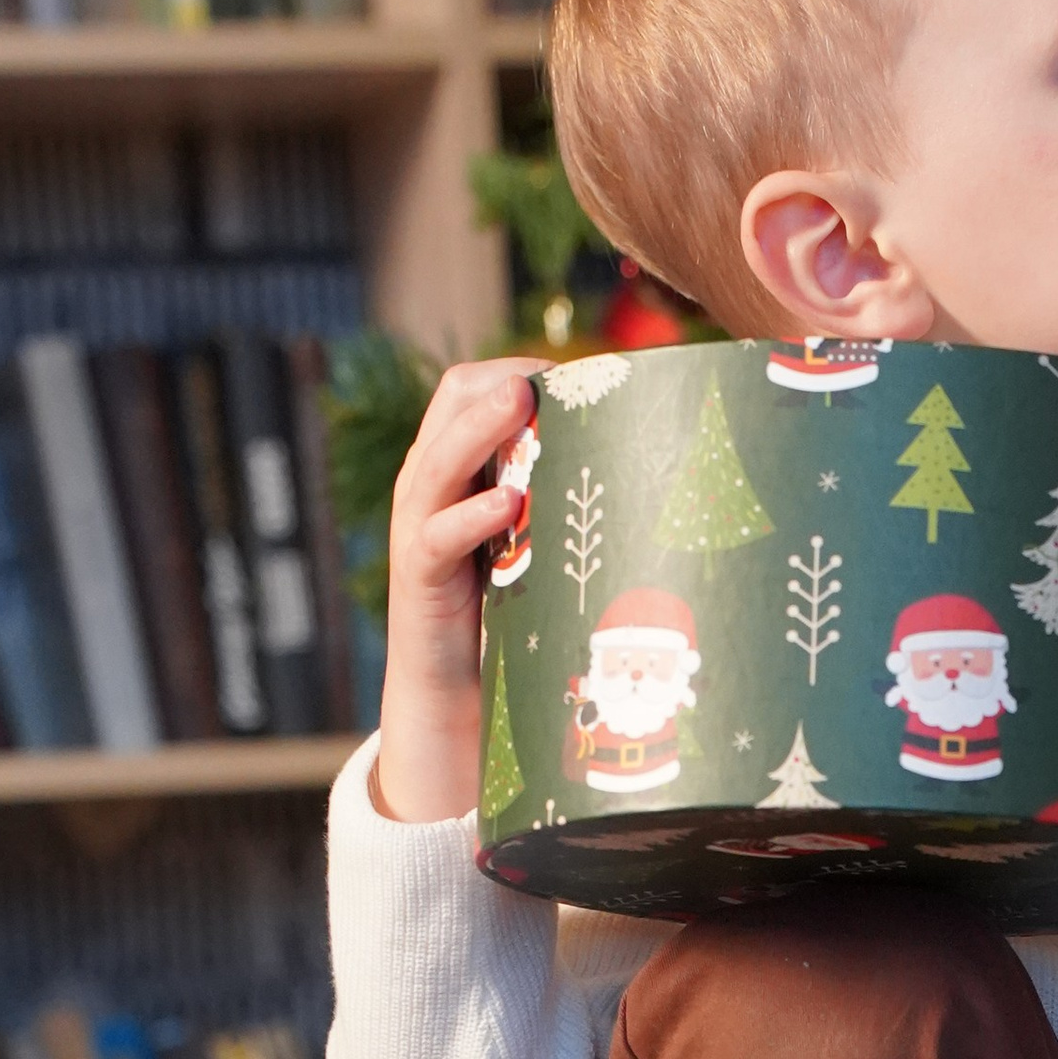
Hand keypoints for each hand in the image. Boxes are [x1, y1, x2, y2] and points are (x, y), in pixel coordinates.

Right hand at [371, 360, 538, 826]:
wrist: (453, 689)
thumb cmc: (507, 604)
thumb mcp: (532, 536)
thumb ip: (556, 494)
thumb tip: (640, 459)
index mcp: (453, 465)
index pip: (467, 387)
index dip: (516, 369)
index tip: (575, 374)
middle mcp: (427, 484)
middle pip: (449, 402)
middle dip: (499, 383)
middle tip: (552, 378)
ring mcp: (417, 527)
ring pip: (437, 460)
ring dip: (479, 427)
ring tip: (519, 402)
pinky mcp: (420, 576)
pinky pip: (436, 535)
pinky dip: (470, 515)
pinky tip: (508, 502)